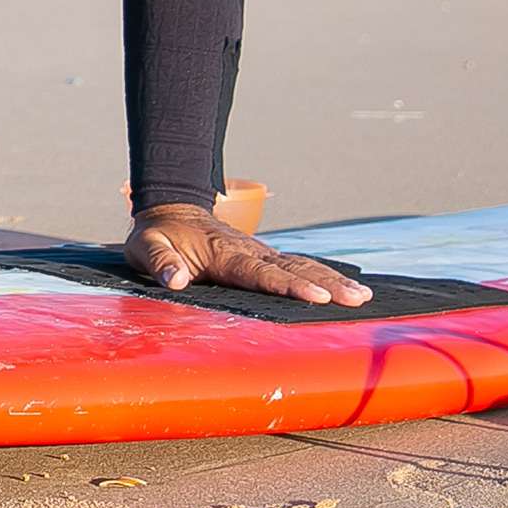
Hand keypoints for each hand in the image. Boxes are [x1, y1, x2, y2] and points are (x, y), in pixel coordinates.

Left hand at [124, 203, 373, 305]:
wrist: (168, 209)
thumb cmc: (156, 234)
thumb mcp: (145, 248)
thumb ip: (160, 263)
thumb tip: (176, 280)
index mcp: (222, 254)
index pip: (260, 273)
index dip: (289, 286)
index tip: (318, 296)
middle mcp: (247, 251)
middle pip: (291, 268)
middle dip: (326, 283)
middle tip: (357, 298)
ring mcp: (257, 253)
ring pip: (299, 265)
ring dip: (331, 279)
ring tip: (362, 296)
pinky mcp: (261, 257)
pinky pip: (295, 266)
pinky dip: (322, 275)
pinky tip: (344, 287)